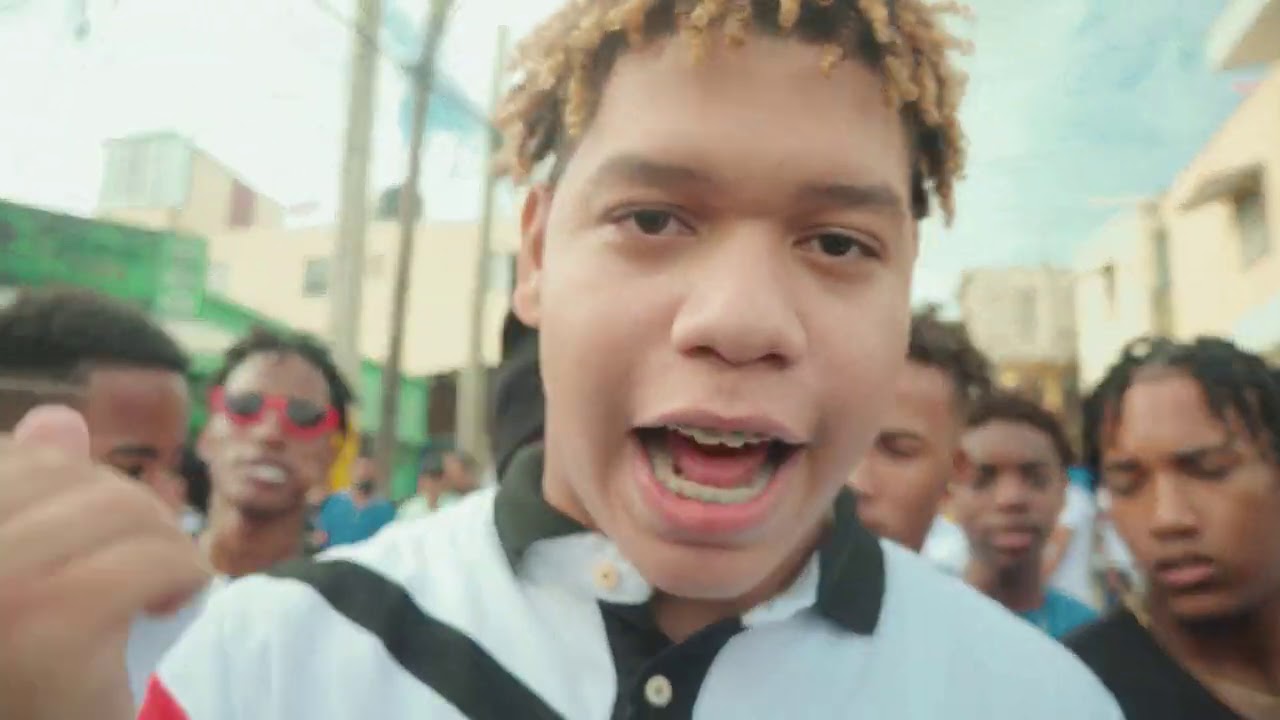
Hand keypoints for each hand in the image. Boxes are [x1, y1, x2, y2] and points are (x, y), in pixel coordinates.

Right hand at [0, 406, 209, 719]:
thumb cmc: (29, 666)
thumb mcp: (23, 570)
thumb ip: (30, 499)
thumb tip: (58, 417)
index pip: (14, 459)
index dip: (70, 480)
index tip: (89, 531)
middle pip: (67, 475)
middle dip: (125, 505)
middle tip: (142, 556)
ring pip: (118, 507)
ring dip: (161, 537)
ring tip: (159, 580)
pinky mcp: (53, 628)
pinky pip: (152, 558)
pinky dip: (184, 572)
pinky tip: (174, 601)